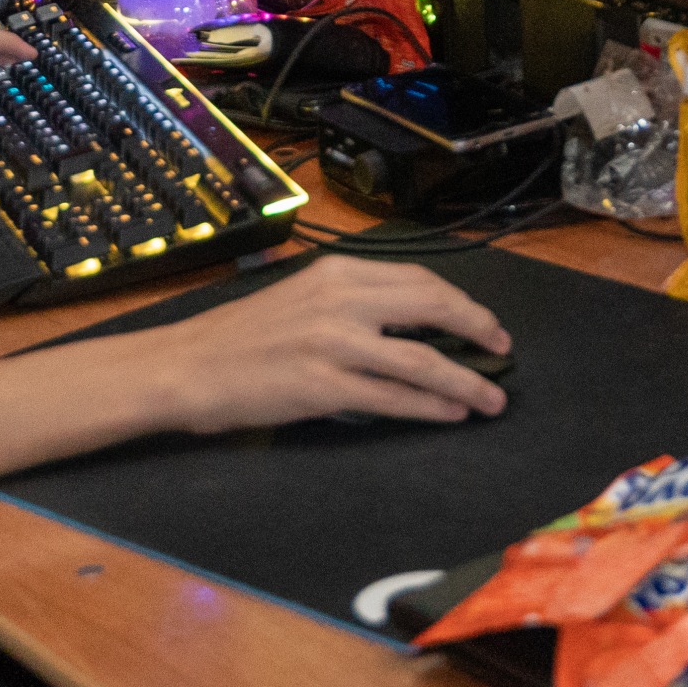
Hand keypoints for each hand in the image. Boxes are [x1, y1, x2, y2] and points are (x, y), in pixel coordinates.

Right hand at [146, 255, 511, 430]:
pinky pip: (390, 397)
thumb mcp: (300, 297)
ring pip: (420, 359)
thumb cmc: (239, 337)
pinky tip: (449, 413)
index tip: (483, 320)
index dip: (461, 301)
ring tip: (490, 399)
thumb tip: (408, 320)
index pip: (418, 278)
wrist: (187, 366)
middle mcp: (340, 300)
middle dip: (476, 329)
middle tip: (500, 350)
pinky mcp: (322, 386)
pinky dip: (428, 406)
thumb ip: (350, 301)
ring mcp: (333, 343)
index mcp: (336, 272)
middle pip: (432, 307)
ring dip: (464, 381)